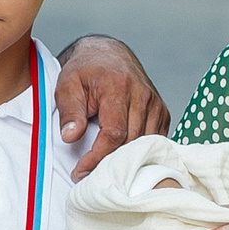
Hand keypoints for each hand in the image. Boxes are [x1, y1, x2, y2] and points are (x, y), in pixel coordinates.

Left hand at [54, 36, 168, 179]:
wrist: (108, 54)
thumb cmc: (85, 70)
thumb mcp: (67, 86)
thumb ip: (69, 112)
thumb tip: (70, 137)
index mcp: (119, 86)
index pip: (113, 133)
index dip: (97, 157)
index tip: (81, 172)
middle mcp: (142, 95)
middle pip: (131, 142)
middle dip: (109, 162)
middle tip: (88, 176)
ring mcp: (155, 103)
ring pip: (145, 144)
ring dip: (125, 160)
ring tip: (103, 169)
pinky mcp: (161, 111)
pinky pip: (154, 140)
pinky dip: (139, 152)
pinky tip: (122, 157)